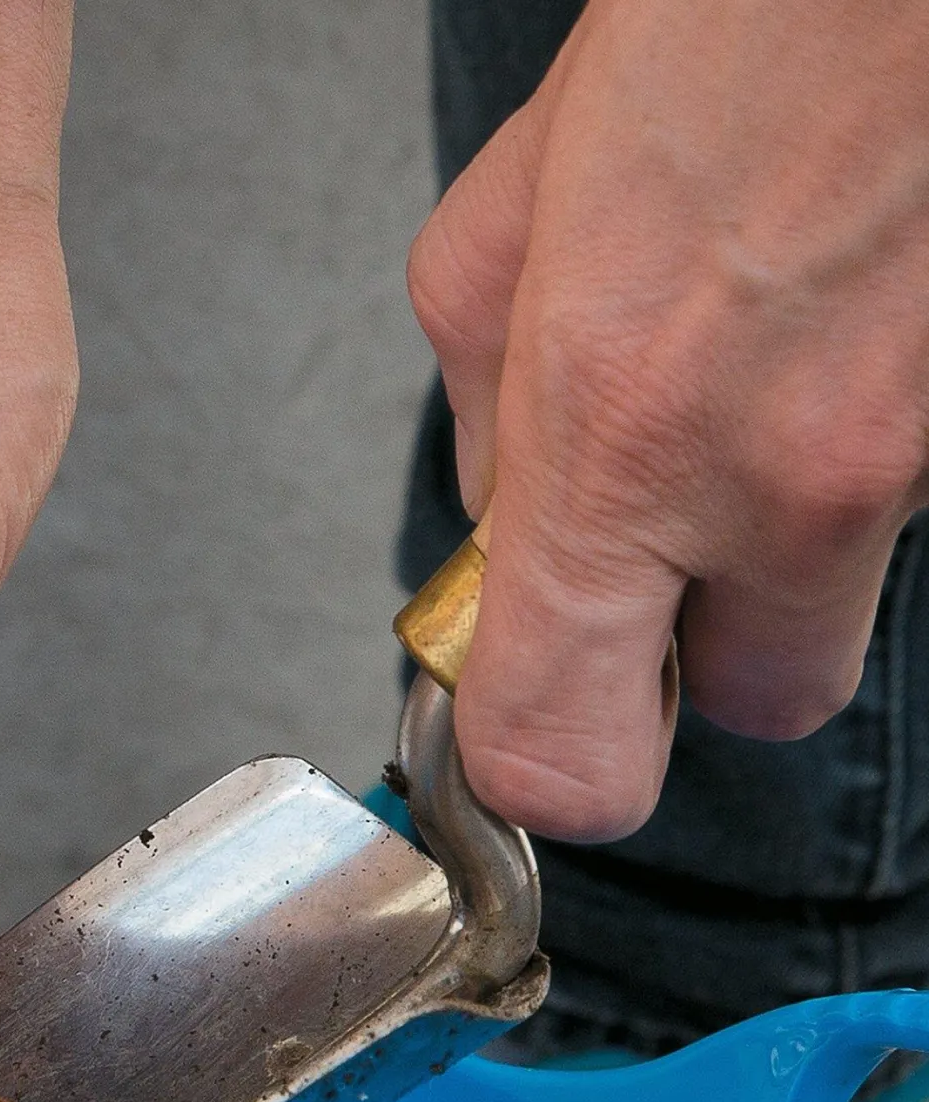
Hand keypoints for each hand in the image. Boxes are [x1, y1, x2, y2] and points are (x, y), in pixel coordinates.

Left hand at [406, 0, 928, 841]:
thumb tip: (493, 510)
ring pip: (847, 582)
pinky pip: (919, 491)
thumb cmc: (742, 24)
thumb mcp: (511, 214)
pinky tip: (834, 314)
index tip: (536, 705)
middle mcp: (790, 470)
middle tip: (667, 531)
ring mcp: (922, 449)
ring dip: (790, 519)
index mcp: (622, 437)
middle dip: (701, 642)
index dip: (548, 763)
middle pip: (753, 706)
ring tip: (762, 354)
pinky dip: (870, 432)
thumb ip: (481, 402)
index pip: (567, 759)